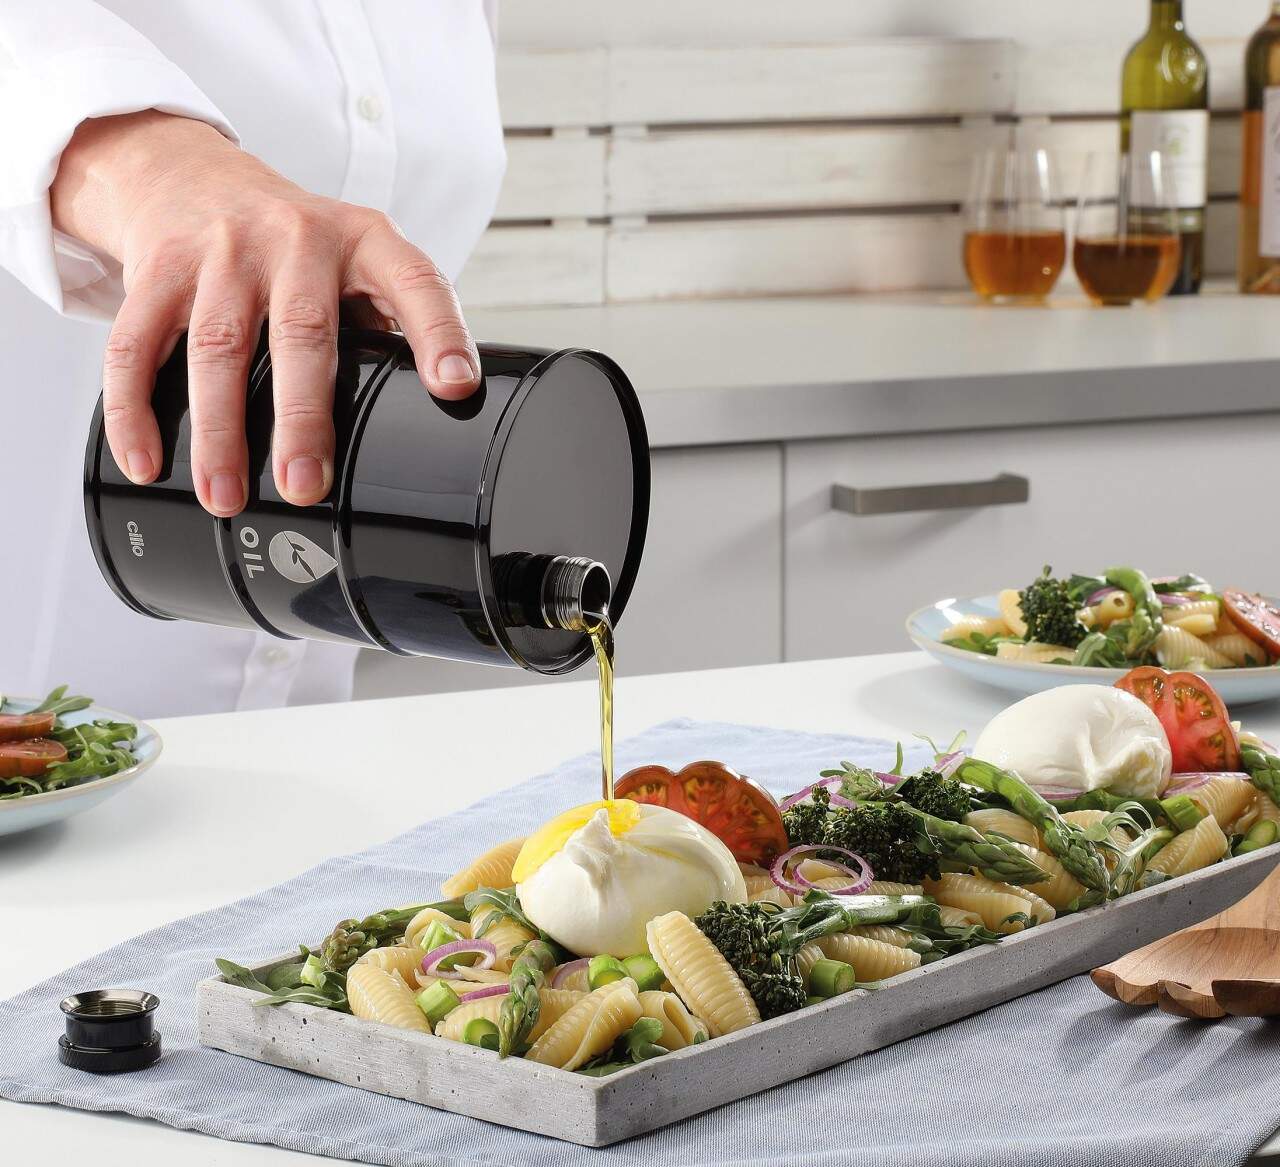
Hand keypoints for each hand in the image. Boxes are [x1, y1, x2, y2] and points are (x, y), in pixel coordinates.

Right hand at [51, 110, 480, 516]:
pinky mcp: (158, 269)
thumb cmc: (294, 243)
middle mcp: (296, 239)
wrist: (189, 175)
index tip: (456, 387)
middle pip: (302, 333)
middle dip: (301, 417)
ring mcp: (222, 252)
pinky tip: (146, 461)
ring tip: (224, 495)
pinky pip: (137, 345)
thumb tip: (435, 409)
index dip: (439, 333)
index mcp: (365, 241)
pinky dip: (134, 410)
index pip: (416, 283)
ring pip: (216, 347)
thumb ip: (391, 320)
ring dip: (218, 430)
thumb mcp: (357, 258)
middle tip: (303, 485)